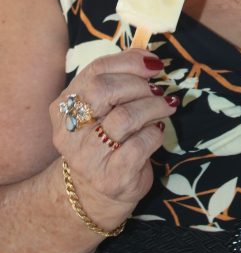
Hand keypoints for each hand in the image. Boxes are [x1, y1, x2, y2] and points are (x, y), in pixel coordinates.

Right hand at [51, 49, 175, 232]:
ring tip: (165, 106)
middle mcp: (69, 131)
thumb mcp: (103, 108)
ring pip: (124, 117)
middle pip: (104, 90)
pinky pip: (139, 145)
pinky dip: (155, 133)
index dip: (129, 62)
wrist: (96, 194)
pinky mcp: (110, 177)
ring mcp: (87, 157)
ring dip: (152, 107)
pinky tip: (157, 131)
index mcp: (63, 106)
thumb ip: (119, 79)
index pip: (95, 71)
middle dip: (139, 85)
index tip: (154, 65)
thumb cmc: (105, 141)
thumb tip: (147, 57)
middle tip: (157, 90)